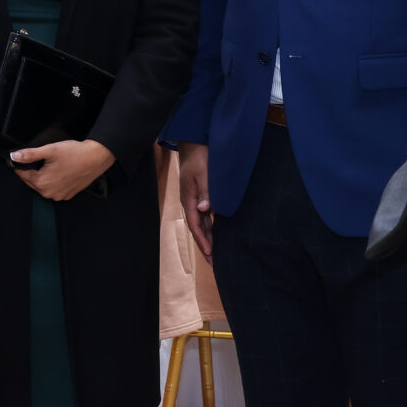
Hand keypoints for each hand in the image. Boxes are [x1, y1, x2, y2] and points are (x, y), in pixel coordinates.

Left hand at [11, 139, 115, 201]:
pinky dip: (54, 181)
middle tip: (41, 159)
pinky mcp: (68, 194)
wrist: (96, 157)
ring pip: (44, 185)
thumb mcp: (49, 150)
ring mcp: (60, 195)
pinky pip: (55, 188)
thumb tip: (14, 156)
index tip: (20, 159)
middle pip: (32, 181)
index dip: (20, 165)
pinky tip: (60, 171)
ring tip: (52, 164)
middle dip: (33, 171)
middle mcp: (50, 193)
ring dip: (43, 176)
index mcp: (42, 183)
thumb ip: (29, 154)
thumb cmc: (75, 154)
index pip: (22, 175)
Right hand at [176, 143, 212, 257]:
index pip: (196, 225)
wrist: (194, 142)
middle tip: (215, 264)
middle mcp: (190, 202)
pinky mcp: (201, 195)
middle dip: (206, 246)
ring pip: (202, 224)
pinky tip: (218, 234)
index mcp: (189, 198)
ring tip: (215, 255)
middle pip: (198, 229)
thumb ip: (206, 191)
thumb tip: (205, 210)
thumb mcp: (203, 172)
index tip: (211, 254)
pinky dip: (210, 228)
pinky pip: (205, 216)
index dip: (203, 240)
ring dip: (208, 239)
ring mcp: (195, 199)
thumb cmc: (199, 156)